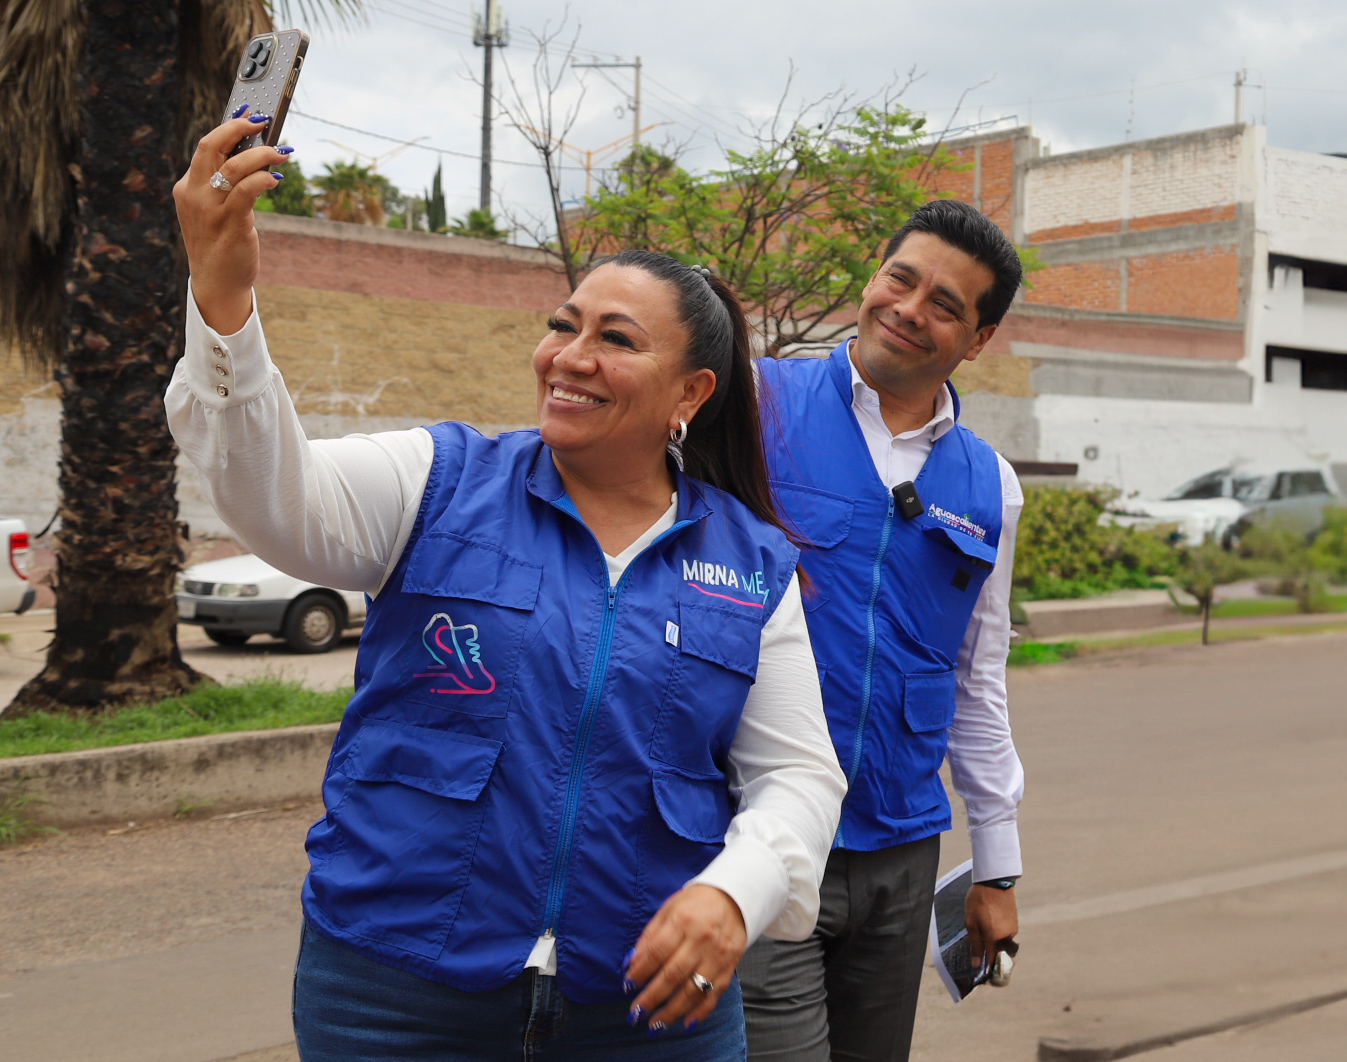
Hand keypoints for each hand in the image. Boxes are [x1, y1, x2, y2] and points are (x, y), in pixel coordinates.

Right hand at [172, 107, 290, 333]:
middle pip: (213, 146)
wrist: (216, 283)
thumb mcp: (214, 209)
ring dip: (261, 154)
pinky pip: (247, 191)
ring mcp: (211, 210)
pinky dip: (264, 179)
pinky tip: (276, 178)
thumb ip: (225, 184)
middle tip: (264, 121)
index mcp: (187, 187)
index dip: (228, 126)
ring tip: (281, 153)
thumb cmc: (220, 243)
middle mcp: (194, 195)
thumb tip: (253, 154)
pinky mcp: (231, 224)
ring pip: (233, 166)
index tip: (248, 112)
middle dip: (239, 127)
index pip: (206, 147)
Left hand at [624, 884, 746, 1031]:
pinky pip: (714, 993)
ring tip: (655, 1024)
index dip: (640, 971)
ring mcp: (718, 955)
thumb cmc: (695, 903)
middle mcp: (702, 939)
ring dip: (673, 1010)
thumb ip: (650, 936)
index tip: (627, 985)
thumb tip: (631, 963)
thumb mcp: (669, 909)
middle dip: (652, 997)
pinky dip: (700, 1011)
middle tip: (636, 1013)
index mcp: (683, 921)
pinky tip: (685, 1023)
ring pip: (694, 989)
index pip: (657, 952)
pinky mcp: (730, 966)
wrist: (733, 897)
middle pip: (673, 974)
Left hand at [965, 883, 1017, 979]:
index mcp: (994, 938)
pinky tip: (990, 931)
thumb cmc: (978, 901)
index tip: (981, 977)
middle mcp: (1007, 937)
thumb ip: (975, 945)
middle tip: (981, 960)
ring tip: (984, 944)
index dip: (986, 970)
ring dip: (995, 947)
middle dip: (992, 960)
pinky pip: (1007, 935)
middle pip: (999, 955)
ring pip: (1003, 944)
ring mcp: (1013, 929)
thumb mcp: (971, 923)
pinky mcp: (1014, 922)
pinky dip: (999, 937)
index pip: (991, 961)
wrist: (994, 881)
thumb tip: (977, 964)